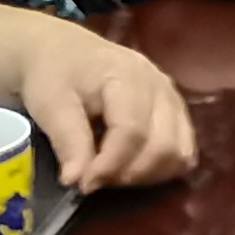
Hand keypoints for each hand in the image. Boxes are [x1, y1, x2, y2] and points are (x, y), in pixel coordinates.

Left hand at [10, 16, 198, 190]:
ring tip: (113, 174)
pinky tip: (133, 167)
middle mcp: (159, 86)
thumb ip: (67, 141)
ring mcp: (172, 97)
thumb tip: (76, 181)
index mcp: (128, 76)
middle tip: (96, 179)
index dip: (110, 165)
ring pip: (180, 151)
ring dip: (147, 174)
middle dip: (130, 173)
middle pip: (164, 145)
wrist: (63, 50)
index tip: (83, 185)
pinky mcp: (175, 109)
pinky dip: (162, 167)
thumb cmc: (54, 73)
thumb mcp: (50, 104)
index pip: (132, 131)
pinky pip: (184, 148)